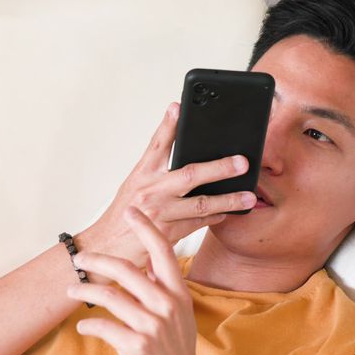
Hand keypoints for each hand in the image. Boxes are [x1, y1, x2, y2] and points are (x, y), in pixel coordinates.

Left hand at [66, 206, 214, 354]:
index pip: (163, 252)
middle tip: (80, 258)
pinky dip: (89, 326)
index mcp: (179, 294)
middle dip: (97, 259)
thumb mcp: (180, 318)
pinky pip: (103, 326)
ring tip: (71, 290)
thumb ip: (165, 291)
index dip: (147, 228)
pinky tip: (84, 328)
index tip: (131, 210)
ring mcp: (153, 326)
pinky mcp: (137, 347)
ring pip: (110, 295)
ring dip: (85, 290)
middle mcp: (168, 305)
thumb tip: (148, 265)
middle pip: (127, 268)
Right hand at [76, 102, 256, 276]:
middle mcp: (150, 190)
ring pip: (201, 204)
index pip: (157, 144)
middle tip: (243, 162)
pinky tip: (228, 213)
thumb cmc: (122, 217)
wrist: (106, 248)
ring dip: (228, 200)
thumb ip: (157, 173)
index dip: (169, 124)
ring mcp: (159, 212)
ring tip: (249, 196)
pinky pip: (198, 224)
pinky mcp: (166, 234)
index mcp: (141, 174)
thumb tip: (188, 159)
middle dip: (220, 167)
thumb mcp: (134, 188)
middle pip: (191, 173)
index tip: (179, 106)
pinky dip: (214, 218)